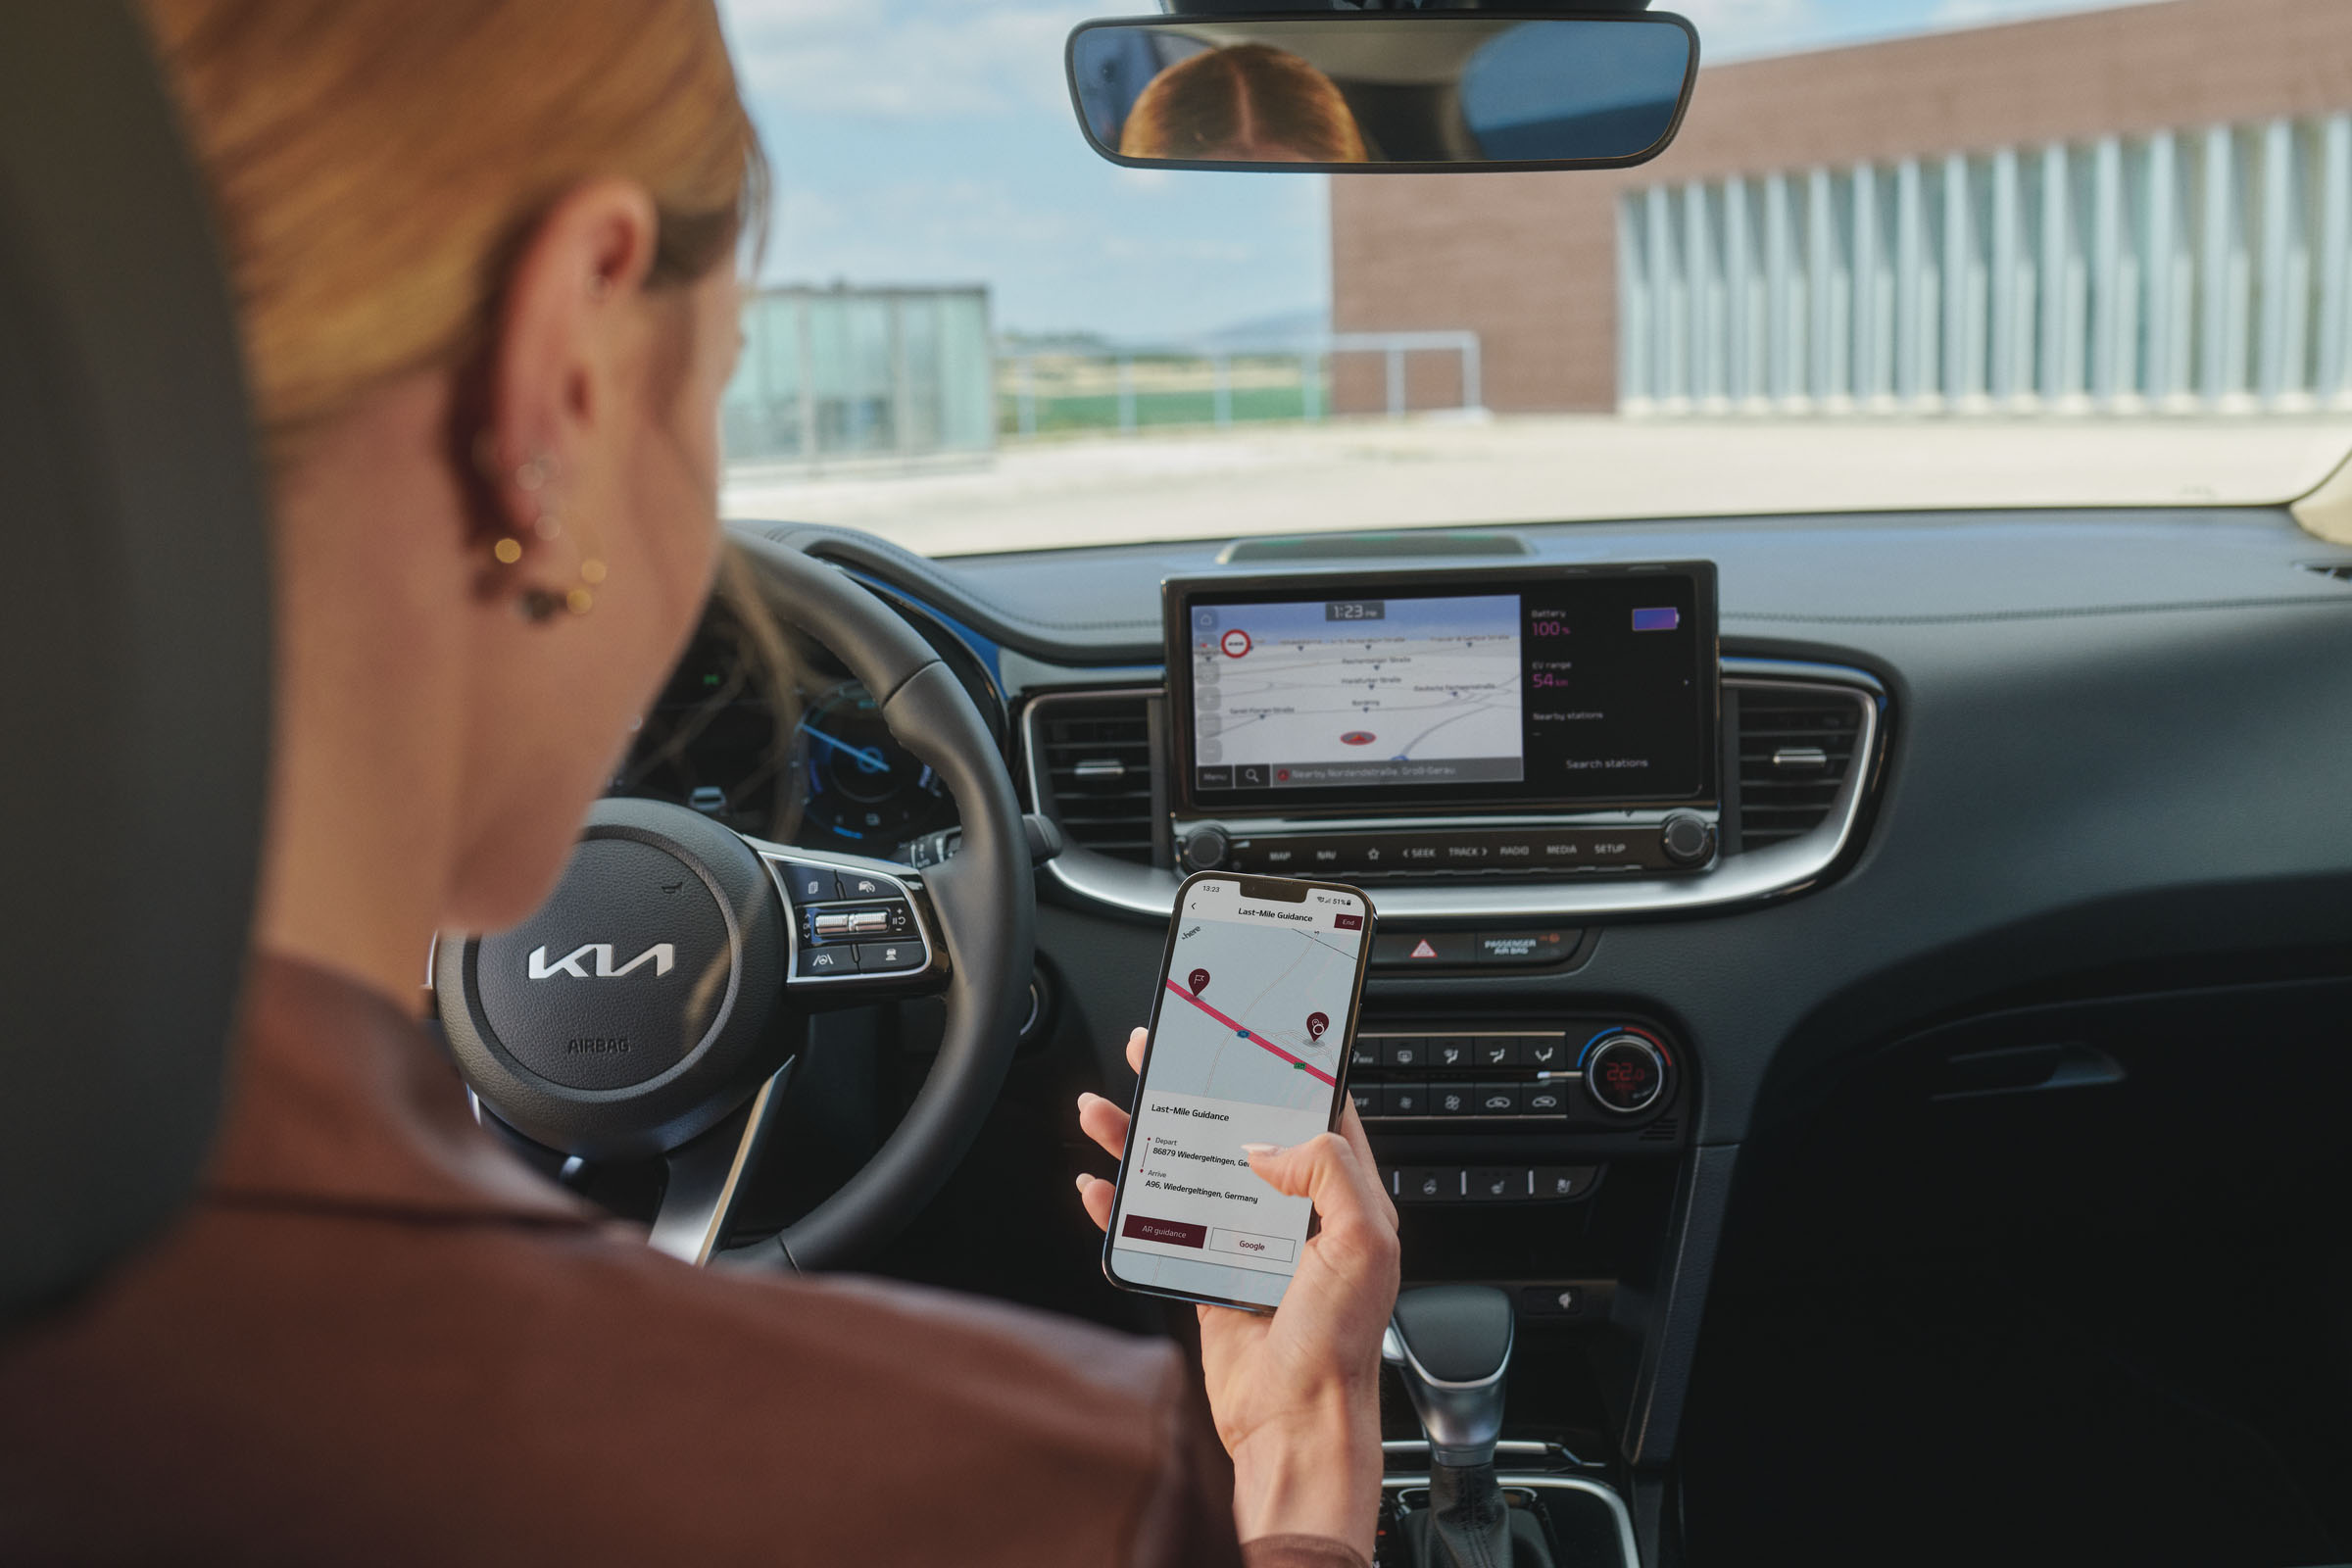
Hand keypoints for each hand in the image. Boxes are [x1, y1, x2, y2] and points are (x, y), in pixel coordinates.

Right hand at [1076, 1027, 1398, 1556]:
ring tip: (1105, 1110)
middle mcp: (1295, 1213)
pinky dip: (1122, 1204)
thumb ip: (1330, 1171)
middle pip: (1236, 1128)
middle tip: (1159, 1052)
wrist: (1294, 1427)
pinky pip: (1158, 1224)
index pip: (1316, 1111)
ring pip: (1188, 1168)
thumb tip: (1271, 1143)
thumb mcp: (1364, 1243)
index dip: (1284, 1069)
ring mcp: (1246, 1241)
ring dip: (1143, 1137)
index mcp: (1344, 1197)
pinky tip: (1098, 1187)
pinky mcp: (1206, 1273)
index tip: (1247, 1032)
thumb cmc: (1340, 1349)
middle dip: (1195, 1087)